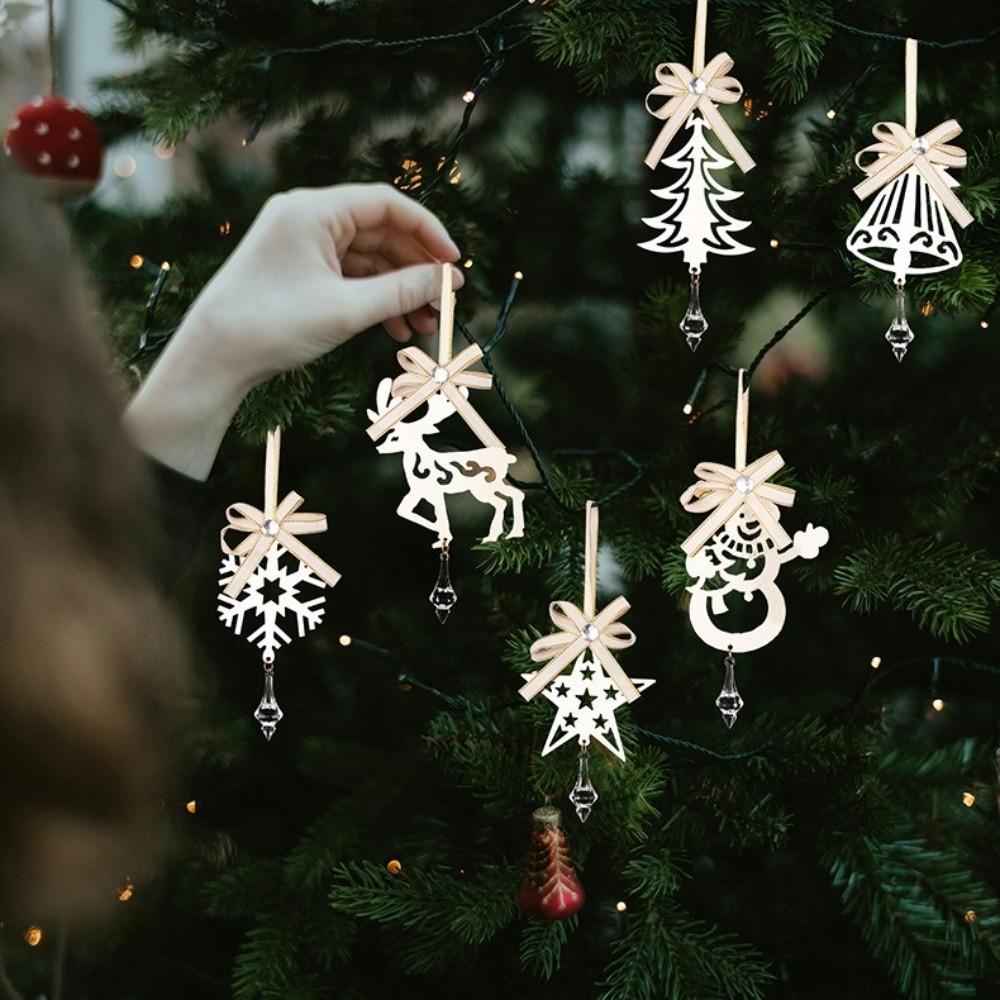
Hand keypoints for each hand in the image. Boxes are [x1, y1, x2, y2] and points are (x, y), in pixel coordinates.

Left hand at [125, 183, 462, 478]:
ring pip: (369, 260)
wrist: (213, 357)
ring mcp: (302, 246)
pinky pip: (350, 277)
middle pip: (381, 234)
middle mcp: (307, 219)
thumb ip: (403, 291)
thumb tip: (448, 281)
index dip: (428, 232)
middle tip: (445, 305)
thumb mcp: (347, 309)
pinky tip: (397, 329)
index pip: (387, 204)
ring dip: (400, 292)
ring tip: (425, 328)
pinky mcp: (300, 272)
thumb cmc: (272, 325)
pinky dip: (375, 300)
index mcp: (313, 210)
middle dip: (416, 272)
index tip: (454, 265)